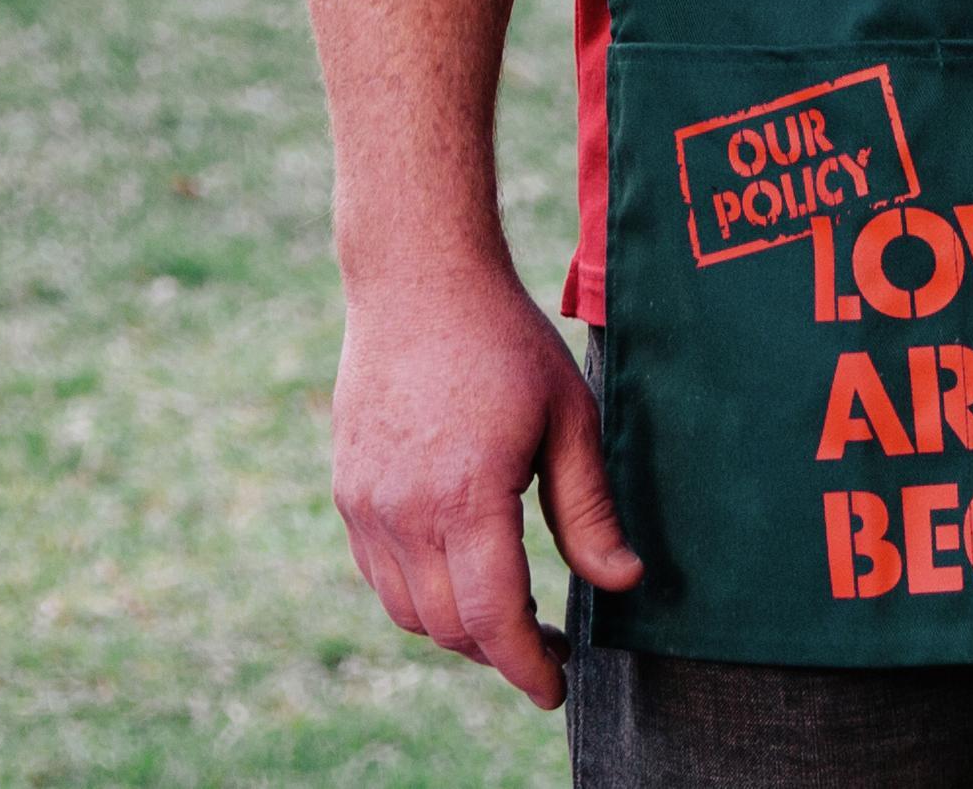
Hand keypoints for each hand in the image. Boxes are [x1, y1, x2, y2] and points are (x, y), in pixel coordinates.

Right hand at [329, 267, 642, 708]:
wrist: (417, 284)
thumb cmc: (507, 343)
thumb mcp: (572, 417)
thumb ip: (590, 508)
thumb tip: (622, 582)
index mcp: (465, 498)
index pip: (492, 617)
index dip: (525, 664)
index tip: (556, 689)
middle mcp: (403, 513)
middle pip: (448, 626)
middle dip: (500, 653)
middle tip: (550, 650)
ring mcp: (366, 506)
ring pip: (407, 610)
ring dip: (458, 629)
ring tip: (512, 618)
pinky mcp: (350, 492)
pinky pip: (380, 576)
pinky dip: (421, 596)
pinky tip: (463, 577)